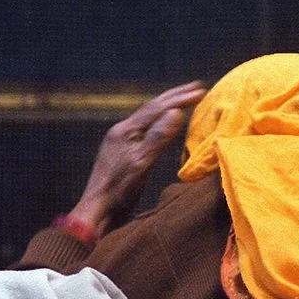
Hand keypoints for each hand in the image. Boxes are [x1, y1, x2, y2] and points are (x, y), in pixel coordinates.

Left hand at [71, 81, 205, 237]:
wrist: (97, 211)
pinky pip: (145, 128)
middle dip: (174, 96)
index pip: (157, 108)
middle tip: (196, 86)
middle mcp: (122, 131)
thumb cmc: (118, 190)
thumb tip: (177, 111)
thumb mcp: (141, 163)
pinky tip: (165, 124)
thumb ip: (158, 137)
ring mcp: (122, 141)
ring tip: (183, 100)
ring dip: (167, 106)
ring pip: (148, 117)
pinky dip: (160, 120)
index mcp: (126, 130)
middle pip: (151, 108)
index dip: (180, 98)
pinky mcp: (123, 152)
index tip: (201, 91)